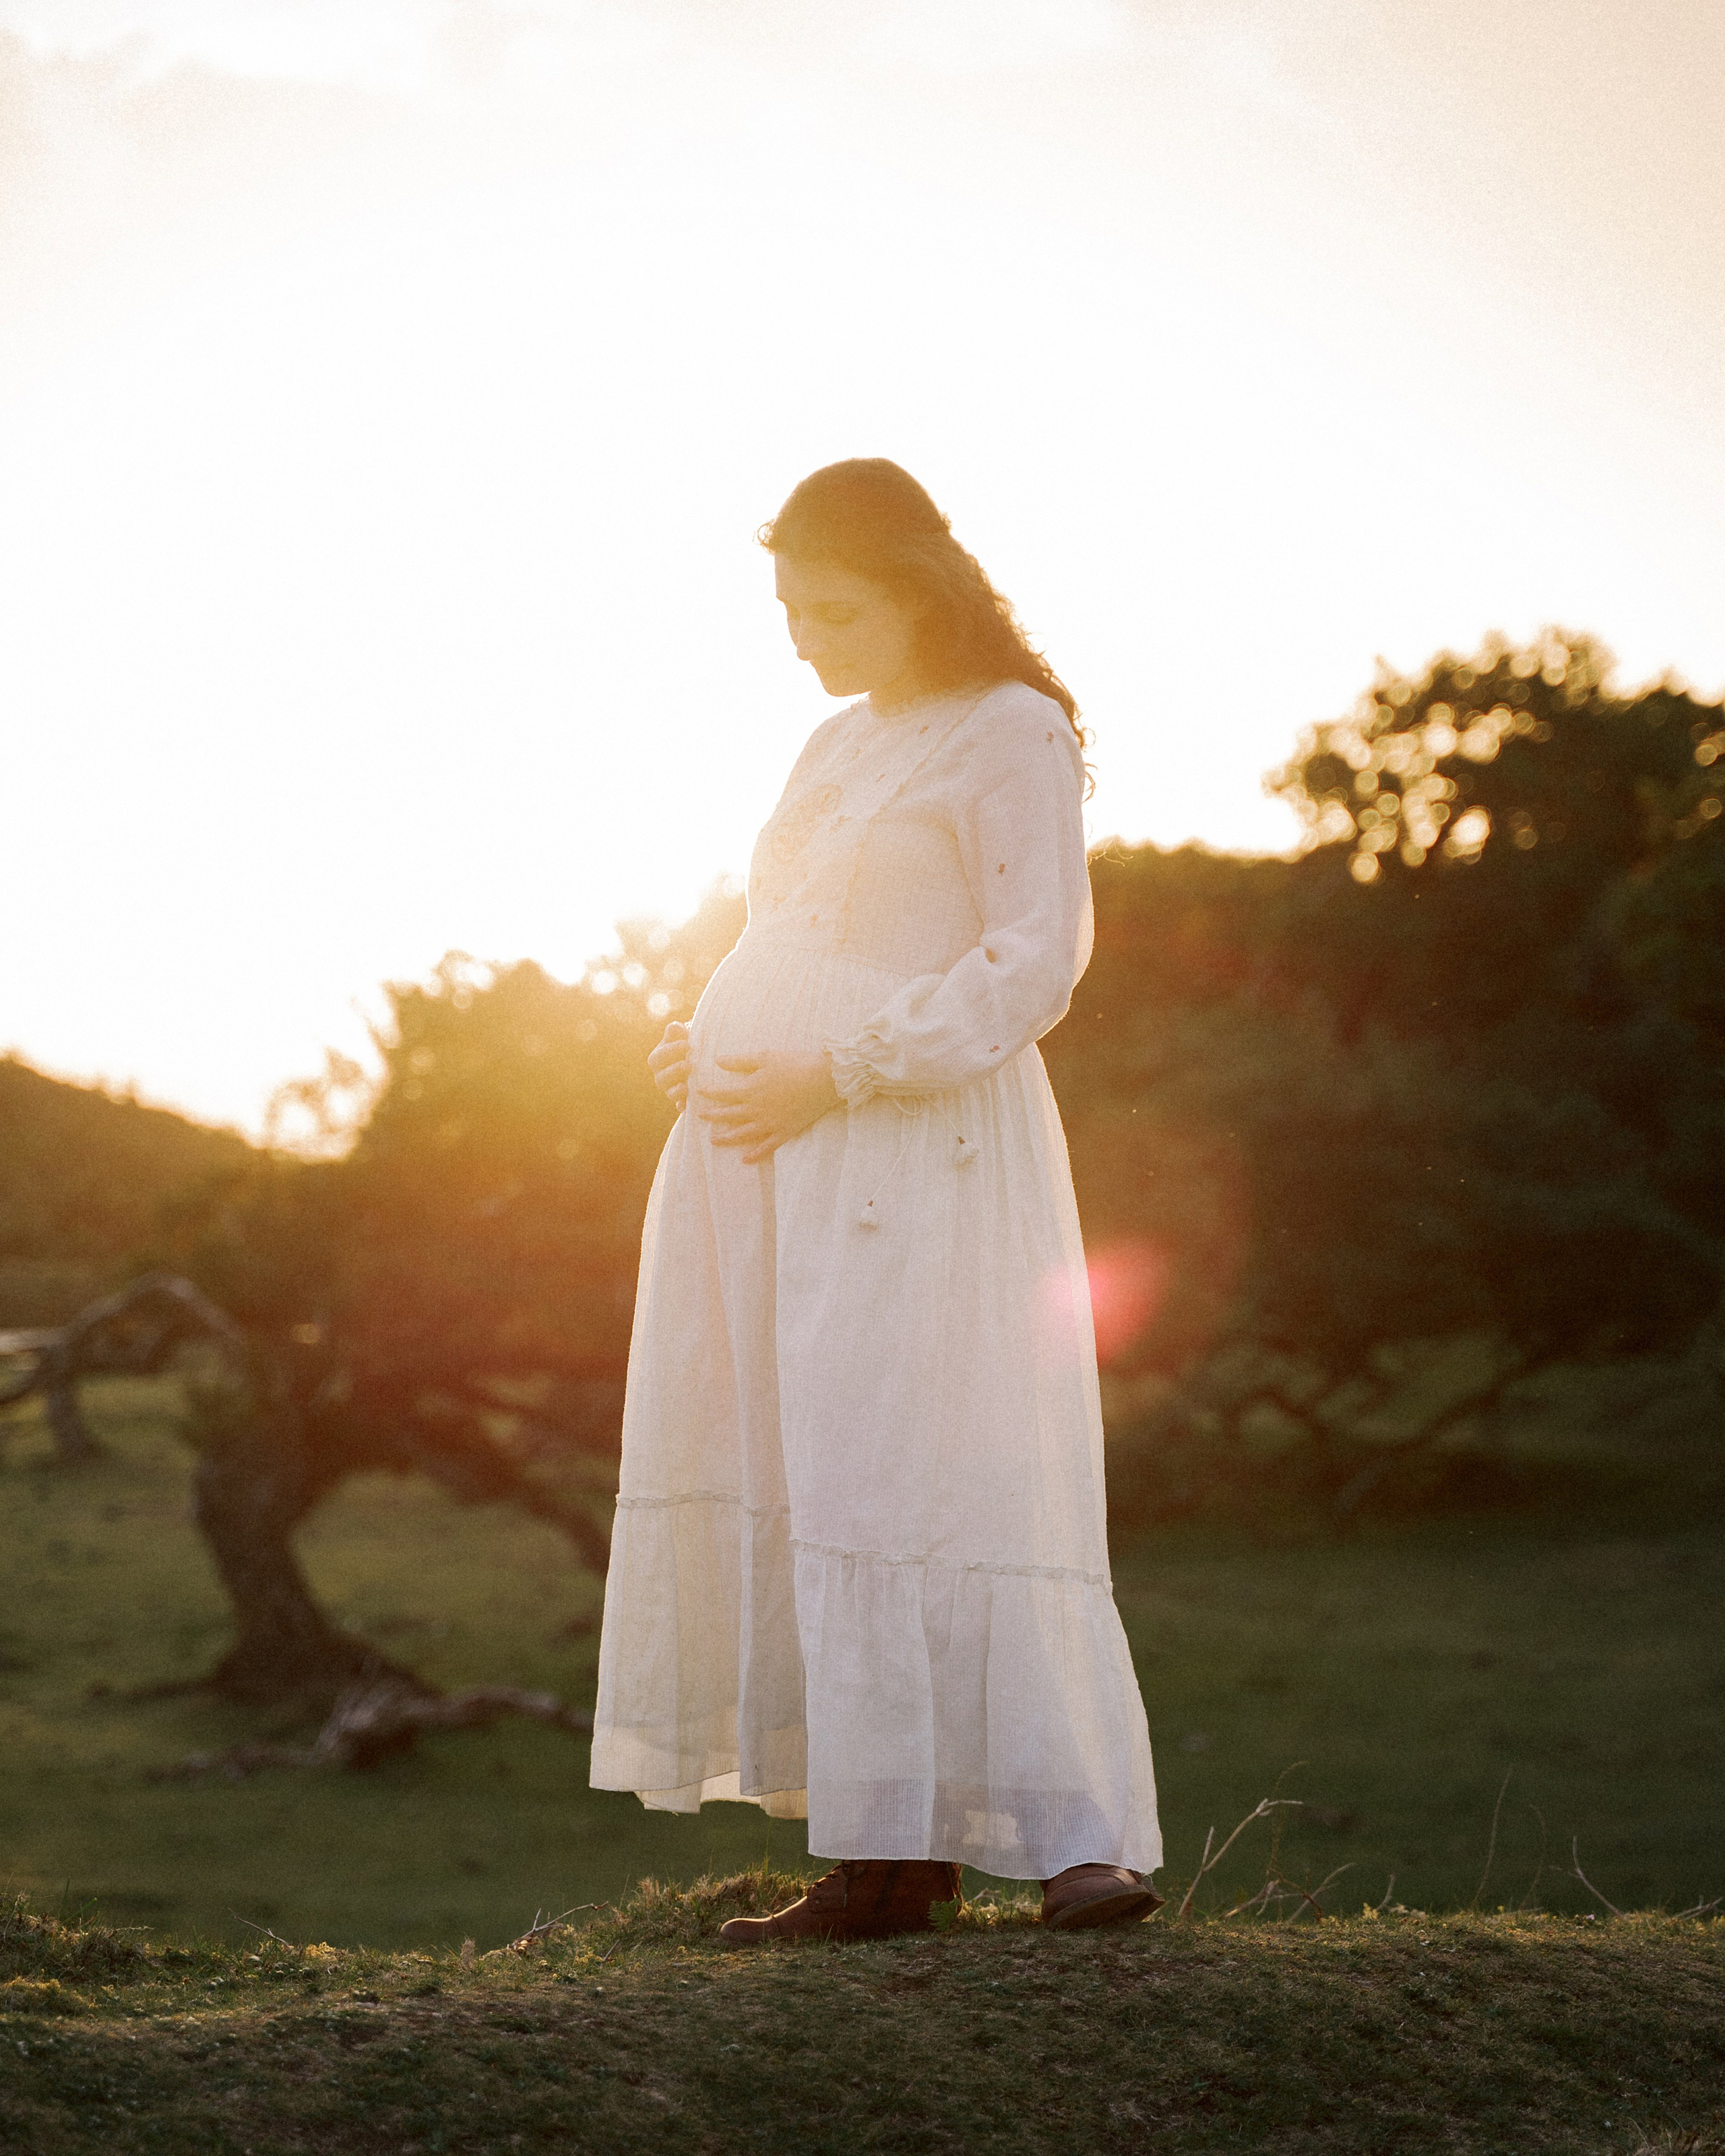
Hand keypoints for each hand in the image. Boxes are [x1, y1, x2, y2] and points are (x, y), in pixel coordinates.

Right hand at [647, 1021, 691, 1108]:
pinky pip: (680, 1105)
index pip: (659, 1057)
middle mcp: (661, 1076)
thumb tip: (674, 1027)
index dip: (671, 1051)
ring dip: (676, 1090)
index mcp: (657, 1060)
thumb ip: (676, 1031)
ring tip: (686, 1086)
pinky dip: (682, 1106)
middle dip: (675, 1071)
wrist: (697, 1057)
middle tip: (689, 1064)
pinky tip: (687, 1105)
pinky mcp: (682, 1099)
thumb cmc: (687, 1043)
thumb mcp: (682, 1035)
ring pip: (669, 1093)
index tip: (686, 1044)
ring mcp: (671, 1089)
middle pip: (662, 1078)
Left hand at [697, 1051, 839, 1163]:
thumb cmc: (795, 1064)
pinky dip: (755, 1154)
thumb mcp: (765, 1057)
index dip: (709, 1092)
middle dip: (712, 1115)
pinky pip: (766, 1147)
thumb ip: (740, 1061)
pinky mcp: (784, 1132)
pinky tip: (745, 1159)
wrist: (823, 1080)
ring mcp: (769, 1123)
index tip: (698, 1092)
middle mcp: (755, 1109)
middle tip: (699, 1116)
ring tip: (713, 1140)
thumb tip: (718, 1060)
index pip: (722, 1093)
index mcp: (750, 1090)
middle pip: (728, 1115)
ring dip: (726, 1138)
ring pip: (742, 1134)